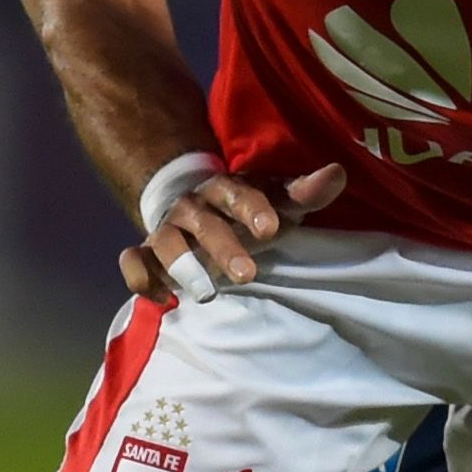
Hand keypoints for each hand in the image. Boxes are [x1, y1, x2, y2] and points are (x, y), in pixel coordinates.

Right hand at [120, 166, 346, 304]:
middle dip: (223, 248)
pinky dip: (141, 278)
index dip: (252, 208)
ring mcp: (167, 230)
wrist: (197, 211)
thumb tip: (338, 173)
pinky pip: (133, 262)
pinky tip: (163, 298)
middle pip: (203, 223)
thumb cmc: (249, 212)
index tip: (271, 228)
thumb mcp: (278, 202)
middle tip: (248, 274)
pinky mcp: (147, 253)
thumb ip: (304, 193)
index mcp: (226, 189)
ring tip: (204, 293)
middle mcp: (193, 207)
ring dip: (182, 266)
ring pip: (166, 242)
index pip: (237, 192)